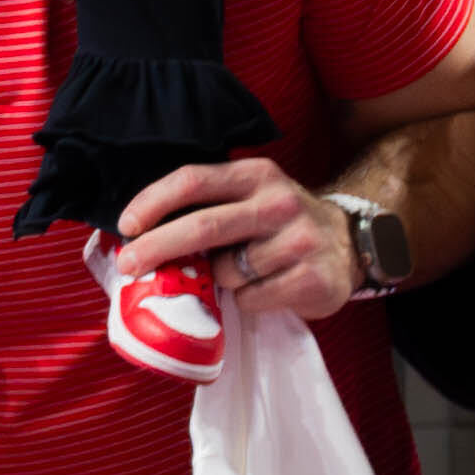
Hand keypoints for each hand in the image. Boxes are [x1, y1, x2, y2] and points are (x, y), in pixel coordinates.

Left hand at [106, 151, 339, 317]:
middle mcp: (279, 202)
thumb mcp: (249, 199)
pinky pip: (250, 298)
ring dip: (218, 280)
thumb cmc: (278, 224)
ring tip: (240, 273)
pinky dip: (245, 300)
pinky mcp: (311, 278)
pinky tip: (264, 288)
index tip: (126, 225)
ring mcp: (299, 241)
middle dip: (156, 248)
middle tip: (129, 265)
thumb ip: (206, 207)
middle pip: (203, 226)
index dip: (153, 202)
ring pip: (226, 272)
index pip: (193, 181)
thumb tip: (138, 236)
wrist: (348, 245)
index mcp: (256, 175)